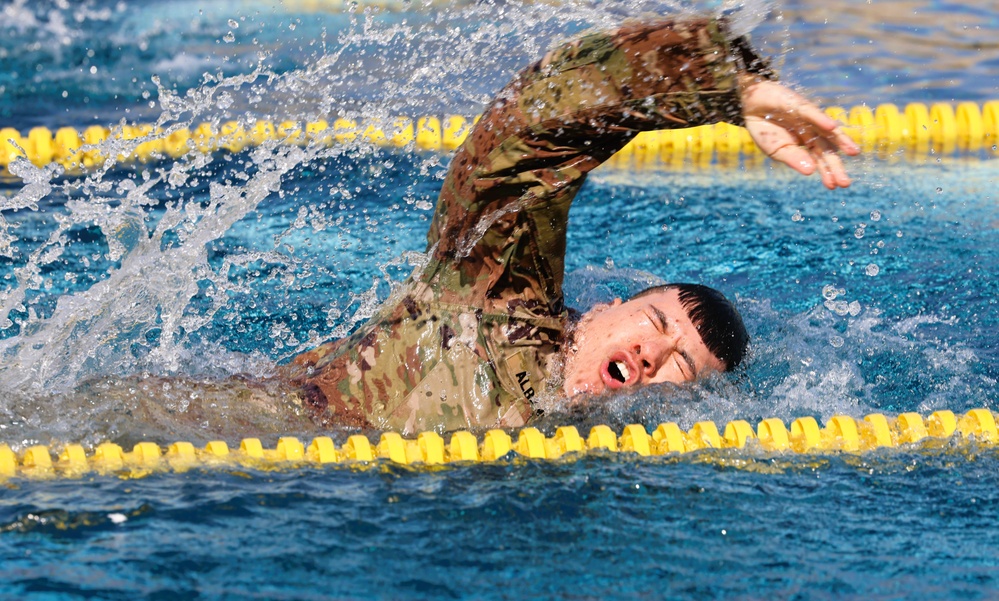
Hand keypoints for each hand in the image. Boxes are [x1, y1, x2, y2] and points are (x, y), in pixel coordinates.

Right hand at [740, 77, 859, 189]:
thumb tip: (810, 171)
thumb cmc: (765, 129)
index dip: (826, 172)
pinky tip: (830, 127)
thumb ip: (793, 159)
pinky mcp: (800, 105)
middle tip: (845, 183)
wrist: (752, 106)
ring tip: (853, 152)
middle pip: (827, 149)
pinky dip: (821, 119)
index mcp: (806, 144)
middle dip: (836, 165)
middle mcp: (812, 132)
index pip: (819, 160)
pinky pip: (812, 113)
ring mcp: (809, 119)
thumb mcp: (776, 150)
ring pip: (827, 131)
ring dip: (841, 140)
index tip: (832, 186)